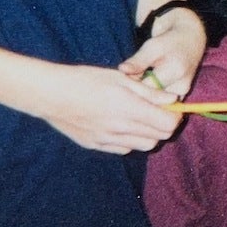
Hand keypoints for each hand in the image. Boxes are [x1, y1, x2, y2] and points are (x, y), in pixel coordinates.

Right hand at [33, 65, 181, 153]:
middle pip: (159, 137)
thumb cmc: (85, 79)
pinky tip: (121, 125)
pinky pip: (124, 149)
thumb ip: (148, 92)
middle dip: (164, 125)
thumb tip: (172, 99)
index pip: (168, 124)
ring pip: (143, 146)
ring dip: (148, 134)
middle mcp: (121, 128)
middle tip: (158, 110)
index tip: (171, 107)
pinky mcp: (97, 145)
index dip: (174, 116)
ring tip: (139, 117)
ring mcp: (108, 140)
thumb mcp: (120, 78)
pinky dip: (130, 140)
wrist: (51, 95)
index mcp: (129, 108)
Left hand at [119, 7, 204, 96]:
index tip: (122, 77)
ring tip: (139, 79)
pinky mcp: (181, 96)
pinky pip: (163, 101)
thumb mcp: (152, 46)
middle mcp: (181, 87)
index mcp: (175, 72)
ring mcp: (182, 94)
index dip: (132, 84)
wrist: (191, 40)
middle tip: (127, 79)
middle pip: (152, 98)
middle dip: (138, 90)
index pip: (147, 89)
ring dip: (145, 93)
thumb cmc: (169, 41)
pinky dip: (153, 95)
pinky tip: (147, 84)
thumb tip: (122, 69)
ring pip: (157, 101)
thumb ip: (138, 60)